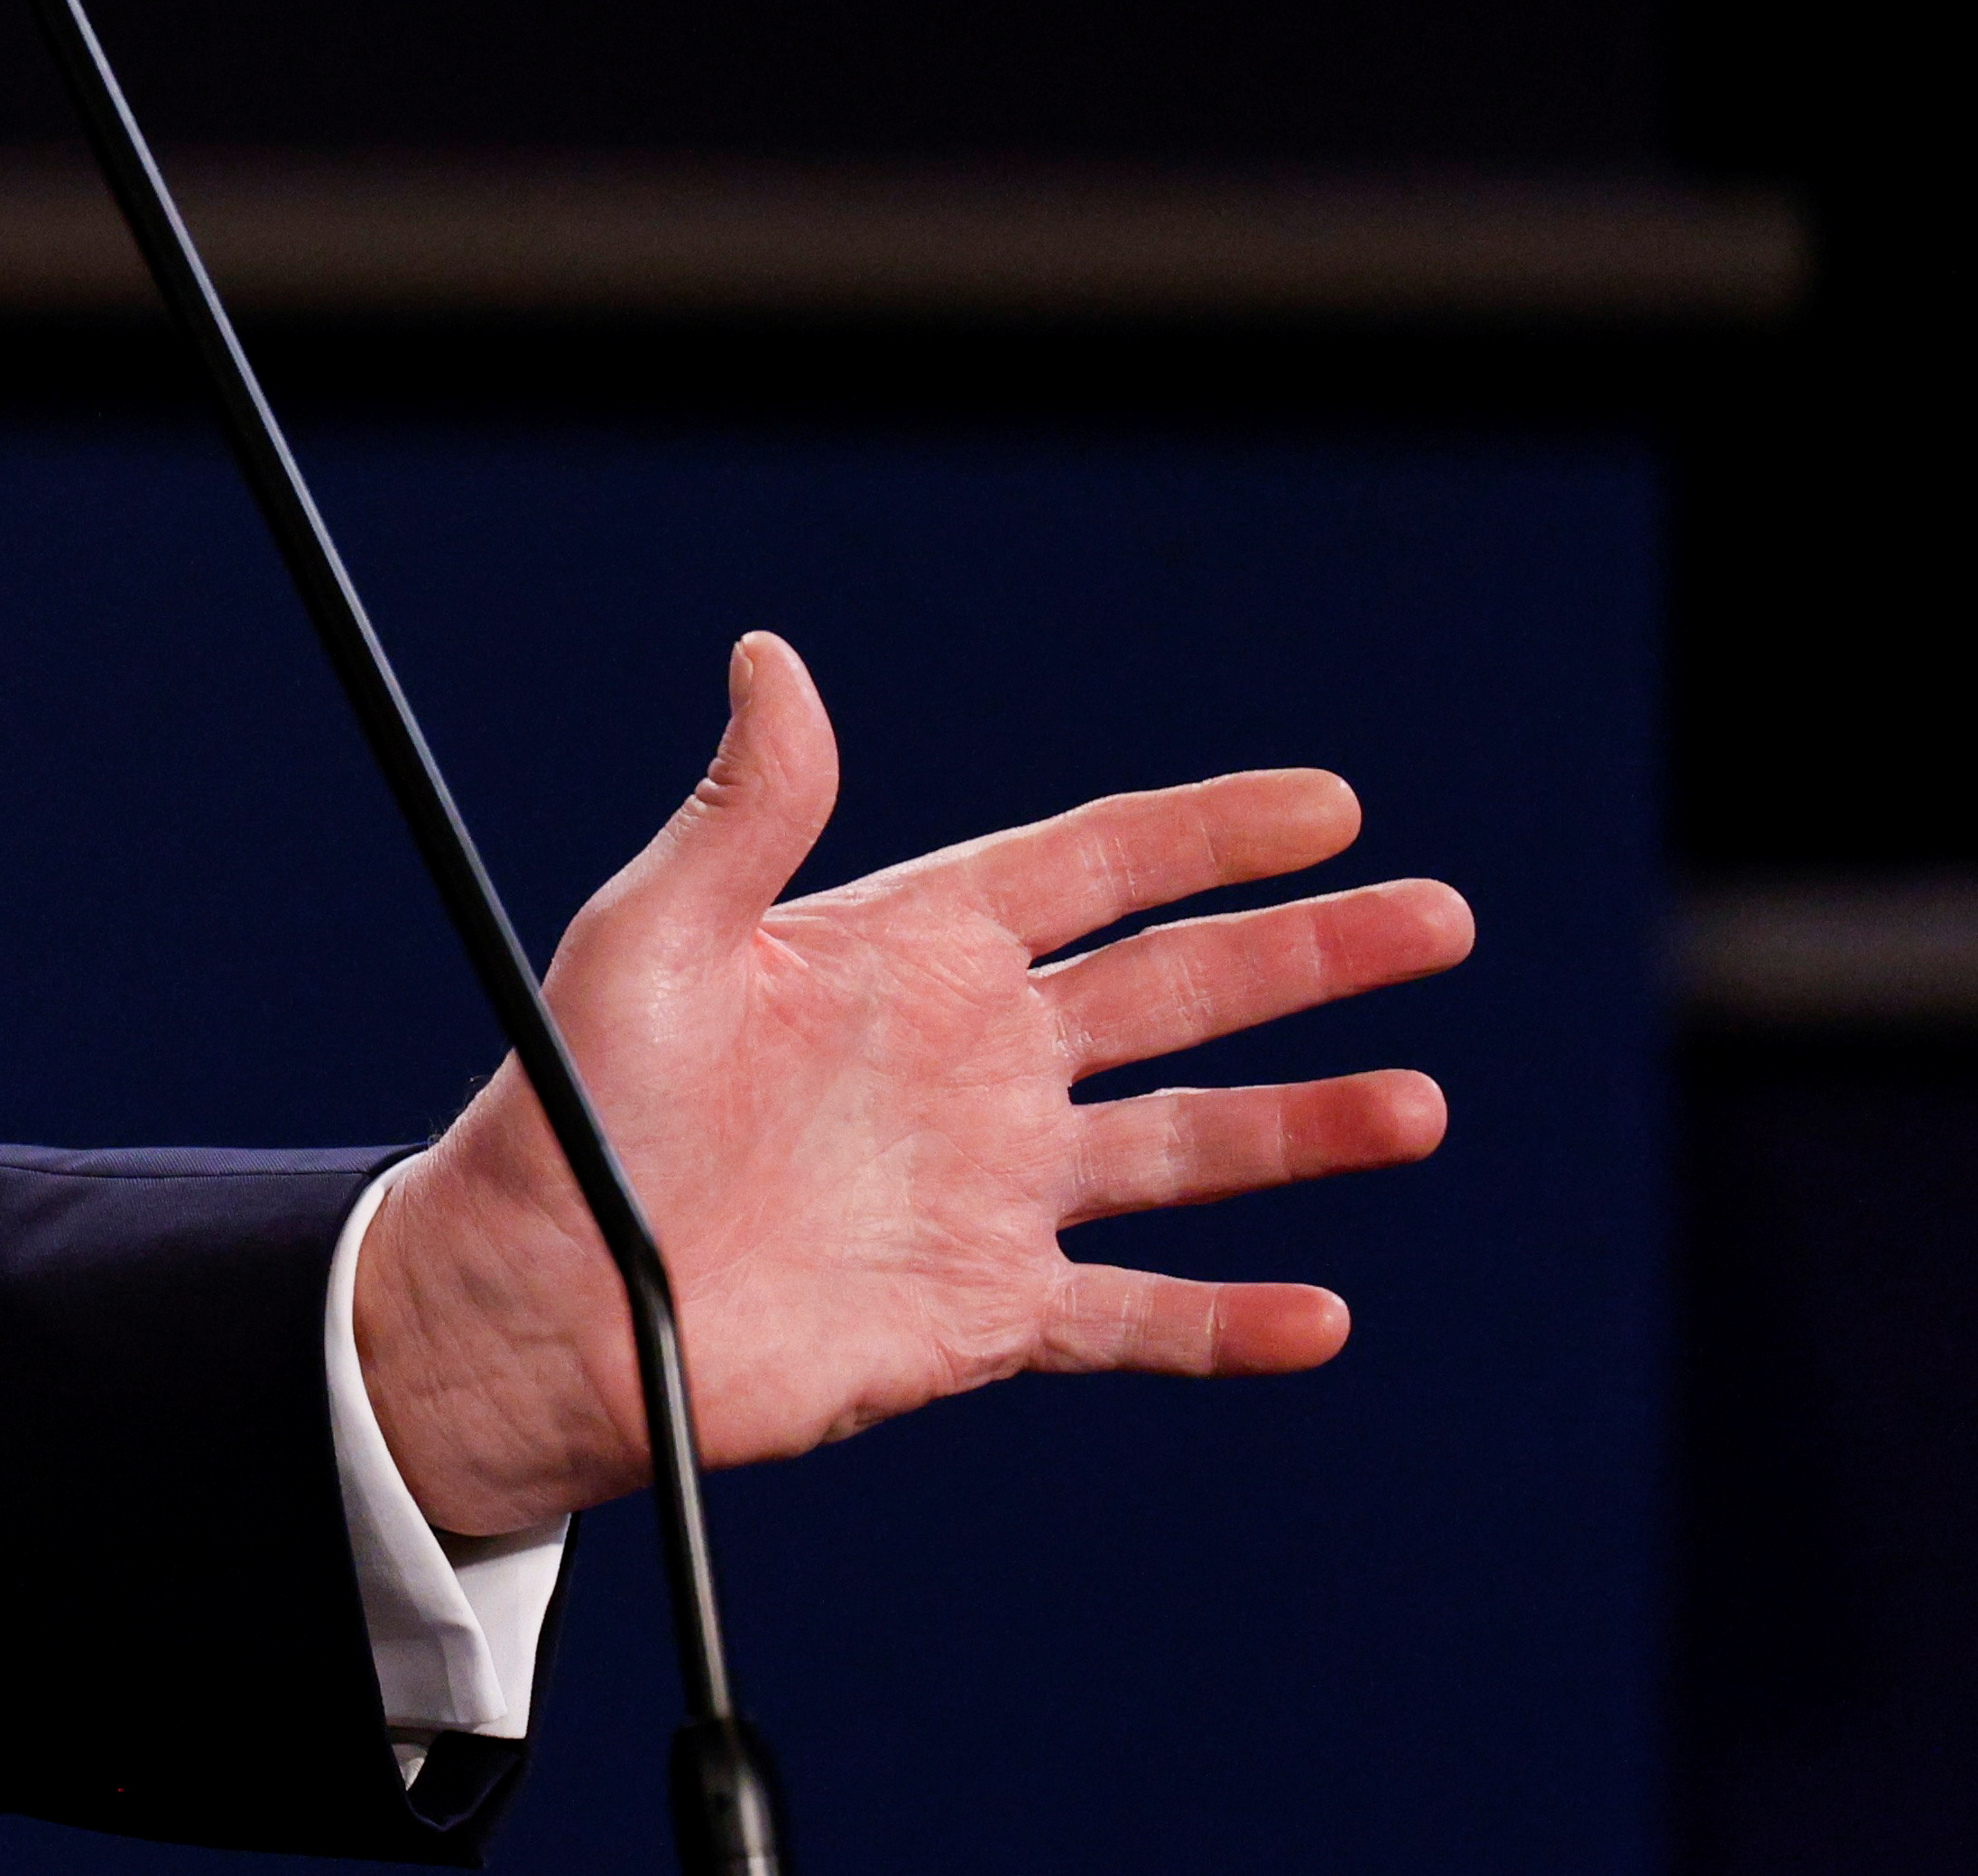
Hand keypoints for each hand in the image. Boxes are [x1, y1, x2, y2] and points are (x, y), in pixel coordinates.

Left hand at [352, 631, 1470, 1540]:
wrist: (542, 1296)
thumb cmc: (575, 1104)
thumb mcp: (657, 933)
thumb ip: (746, 809)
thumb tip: (772, 657)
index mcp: (907, 953)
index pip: (1091, 867)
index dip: (1208, 833)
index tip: (1327, 805)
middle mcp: (970, 1061)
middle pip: (1176, 991)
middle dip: (1307, 955)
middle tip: (1437, 918)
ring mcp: (989, 1189)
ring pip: (1186, 1149)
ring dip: (1304, 1128)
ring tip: (1417, 1104)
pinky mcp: (983, 1313)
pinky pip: (1134, 1317)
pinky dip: (1227, 1323)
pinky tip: (1318, 1315)